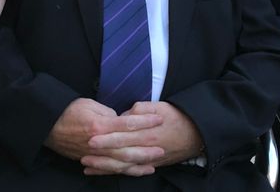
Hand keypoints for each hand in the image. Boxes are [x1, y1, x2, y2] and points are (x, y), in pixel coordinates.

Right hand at [44, 98, 163, 173]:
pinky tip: (135, 170)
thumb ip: (108, 113)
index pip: (128, 124)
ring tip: (154, 163)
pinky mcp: (90, 161)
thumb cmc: (69, 110)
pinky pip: (110, 169)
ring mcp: (94, 155)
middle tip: (162, 148)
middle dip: (146, 149)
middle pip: (127, 148)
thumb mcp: (90, 104)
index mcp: (100, 125)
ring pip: (120, 163)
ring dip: (138, 164)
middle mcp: (99, 143)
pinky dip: (124, 171)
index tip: (159, 119)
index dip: (145, 122)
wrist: (48, 125)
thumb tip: (122, 120)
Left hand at [82, 101, 202, 174]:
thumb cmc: (177, 117)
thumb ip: (141, 110)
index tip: (92, 133)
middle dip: (101, 151)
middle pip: (119, 151)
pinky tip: (99, 171)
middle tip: (84, 149)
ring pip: (122, 165)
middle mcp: (145, 147)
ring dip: (103, 165)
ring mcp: (147, 159)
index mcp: (147, 132)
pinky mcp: (148, 164)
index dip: (107, 135)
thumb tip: (125, 115)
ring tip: (86, 163)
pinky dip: (113, 172)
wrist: (195, 134)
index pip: (123, 134)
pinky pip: (128, 171)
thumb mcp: (160, 107)